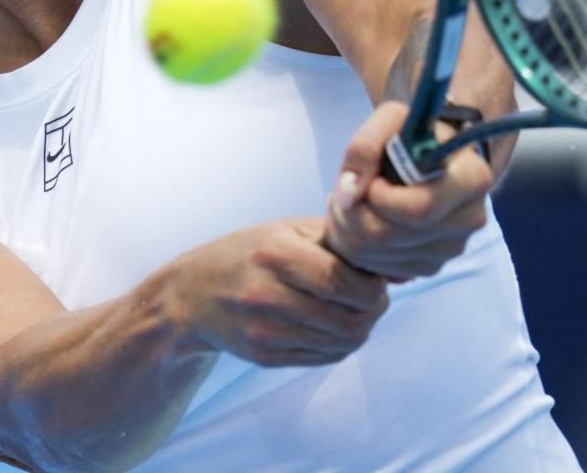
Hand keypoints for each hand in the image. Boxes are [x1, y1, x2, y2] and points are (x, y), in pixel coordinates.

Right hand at [165, 218, 388, 367]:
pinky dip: (340, 344)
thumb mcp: (285, 230)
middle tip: (374, 298)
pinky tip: (333, 326)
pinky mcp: (264, 357)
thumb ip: (337, 240)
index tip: (377, 279)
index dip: (374, 286)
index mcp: (274, 254)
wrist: (192, 294)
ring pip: (341, 343)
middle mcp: (266, 294)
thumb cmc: (248, 254)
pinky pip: (323, 357)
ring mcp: (264, 331)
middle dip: (374, 310)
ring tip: (356, 311)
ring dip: (362, 329)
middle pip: (348, 319)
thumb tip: (394, 262)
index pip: (343, 282)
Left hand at [322, 101, 494, 281]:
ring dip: (348, 229)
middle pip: (392, 236)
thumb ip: (364, 146)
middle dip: (353, 215)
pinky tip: (360, 221)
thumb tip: (350, 192)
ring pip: (380, 255)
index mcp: (472, 178)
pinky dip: (357, 248)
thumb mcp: (390, 120)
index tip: (371, 181)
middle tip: (342, 193)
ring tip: (348, 203)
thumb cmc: (412, 135)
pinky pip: (382, 268)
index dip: (380, 199)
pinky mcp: (432, 265)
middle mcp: (470, 218)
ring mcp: (452, 247)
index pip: (419, 209)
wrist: (429, 156)